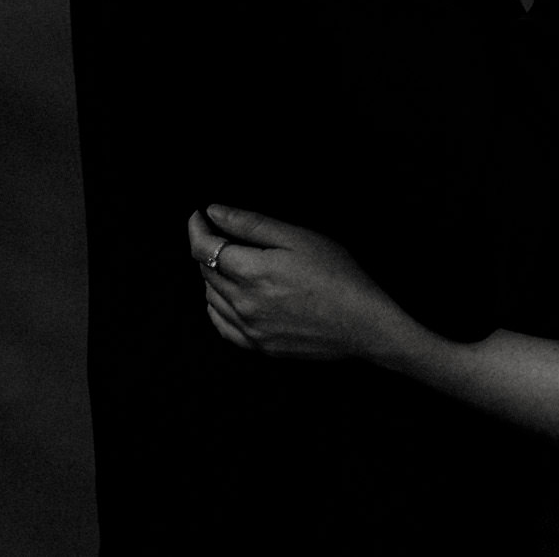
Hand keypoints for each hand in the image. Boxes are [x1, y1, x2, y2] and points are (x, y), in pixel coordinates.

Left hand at [187, 205, 410, 363]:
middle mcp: (242, 303)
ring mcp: (248, 328)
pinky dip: (217, 306)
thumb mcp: (298, 238)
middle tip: (220, 233)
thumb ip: (252, 224)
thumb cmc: (338, 275)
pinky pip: (221, 325)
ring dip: (212, 276)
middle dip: (207, 248)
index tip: (198, 216)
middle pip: (205, 271)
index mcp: (251, 272)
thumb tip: (214, 212)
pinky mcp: (257, 345)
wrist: (362, 323)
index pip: (204, 248)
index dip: (196, 228)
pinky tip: (229, 296)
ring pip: (210, 297)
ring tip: (230, 261)